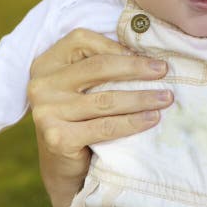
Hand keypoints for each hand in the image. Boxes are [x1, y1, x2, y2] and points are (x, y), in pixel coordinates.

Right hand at [28, 28, 172, 206]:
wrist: (60, 166)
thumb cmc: (77, 117)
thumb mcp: (79, 86)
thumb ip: (97, 66)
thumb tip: (144, 55)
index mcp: (46, 63)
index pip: (81, 40)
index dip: (115, 45)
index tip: (145, 56)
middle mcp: (41, 84)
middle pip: (97, 66)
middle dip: (136, 68)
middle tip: (163, 71)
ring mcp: (46, 111)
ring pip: (105, 99)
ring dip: (141, 98)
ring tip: (165, 98)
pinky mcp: (58, 137)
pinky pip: (105, 127)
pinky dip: (133, 122)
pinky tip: (151, 119)